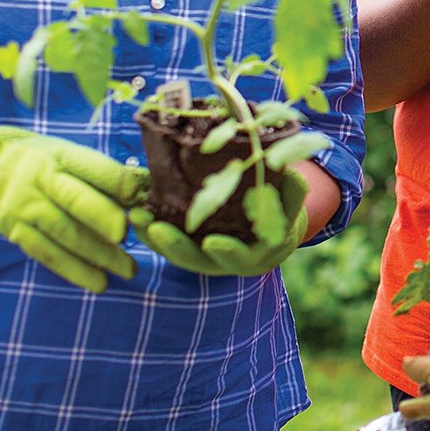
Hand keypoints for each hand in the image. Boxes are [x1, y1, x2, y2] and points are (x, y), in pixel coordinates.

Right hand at [0, 115, 145, 292]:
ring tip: (128, 269)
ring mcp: (25, 207)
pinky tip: (98, 283)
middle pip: (74, 199)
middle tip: (127, 235)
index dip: (116, 181)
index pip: (90, 166)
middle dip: (102, 218)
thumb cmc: (43, 161)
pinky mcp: (16, 231)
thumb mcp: (68, 154)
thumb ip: (103, 173)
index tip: (141, 195)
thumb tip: (145, 191)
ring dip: (97, 254)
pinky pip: (46, 253)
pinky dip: (73, 270)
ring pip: (63, 232)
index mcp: (60, 156)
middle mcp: (40, 179)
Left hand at [130, 168, 306, 275]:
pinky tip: (136, 212)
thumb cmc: (284, 206)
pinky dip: (150, 230)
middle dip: (176, 246)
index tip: (211, 243)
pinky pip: (167, 243)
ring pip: (177, 253)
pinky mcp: (189, 246)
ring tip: (137, 215)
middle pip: (198, 261)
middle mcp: (228, 261)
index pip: (241, 258)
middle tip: (156, 230)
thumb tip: (287, 170)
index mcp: (259, 253)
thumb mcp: (293, 199)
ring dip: (154, 237)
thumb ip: (293, 189)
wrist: (273, 222)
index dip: (227, 252)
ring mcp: (206, 256)